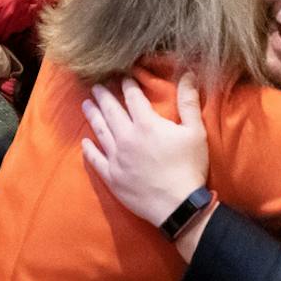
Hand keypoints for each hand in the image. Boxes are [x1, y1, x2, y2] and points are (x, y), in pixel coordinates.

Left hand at [79, 74, 207, 226]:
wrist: (178, 206)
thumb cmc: (189, 167)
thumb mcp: (195, 132)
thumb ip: (189, 101)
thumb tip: (188, 74)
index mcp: (146, 124)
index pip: (132, 97)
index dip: (127, 84)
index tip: (122, 76)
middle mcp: (126, 137)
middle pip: (110, 110)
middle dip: (103, 96)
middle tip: (95, 86)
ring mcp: (116, 157)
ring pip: (100, 131)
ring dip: (92, 115)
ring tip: (86, 104)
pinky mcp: (111, 176)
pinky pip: (95, 159)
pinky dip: (89, 149)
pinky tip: (85, 142)